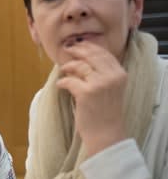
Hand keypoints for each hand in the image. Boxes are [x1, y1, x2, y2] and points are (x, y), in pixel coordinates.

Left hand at [57, 42, 126, 156]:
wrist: (105, 133)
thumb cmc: (105, 112)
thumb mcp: (110, 89)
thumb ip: (102, 73)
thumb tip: (82, 58)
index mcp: (120, 74)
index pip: (103, 53)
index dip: (89, 46)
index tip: (78, 45)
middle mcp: (112, 76)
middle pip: (91, 55)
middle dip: (77, 50)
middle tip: (67, 50)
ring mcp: (100, 84)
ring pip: (79, 66)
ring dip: (68, 67)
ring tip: (63, 70)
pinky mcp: (86, 93)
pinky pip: (69, 80)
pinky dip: (62, 82)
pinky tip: (60, 85)